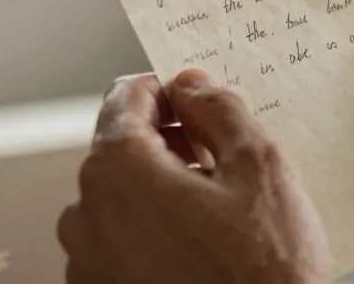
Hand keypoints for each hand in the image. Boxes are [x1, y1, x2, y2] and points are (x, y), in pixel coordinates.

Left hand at [58, 71, 332, 283]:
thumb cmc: (266, 270)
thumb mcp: (259, 164)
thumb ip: (218, 108)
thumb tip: (190, 87)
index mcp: (117, 171)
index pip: (125, 98)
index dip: (167, 91)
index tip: (196, 103)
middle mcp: (87, 217)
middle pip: (120, 150)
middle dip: (167, 145)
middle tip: (219, 161)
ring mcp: (88, 266)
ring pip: (119, 201)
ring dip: (158, 193)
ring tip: (215, 215)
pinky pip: (118, 247)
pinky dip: (149, 237)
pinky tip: (198, 252)